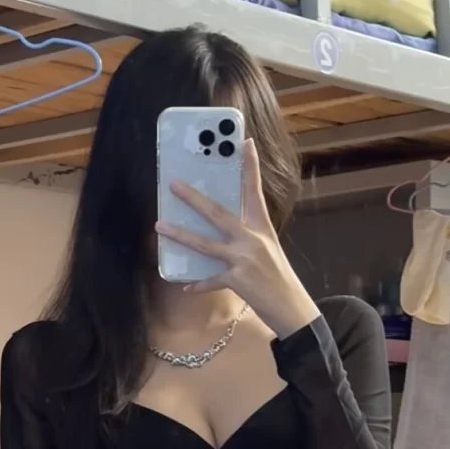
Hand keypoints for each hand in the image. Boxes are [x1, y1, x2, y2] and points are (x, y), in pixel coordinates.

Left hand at [155, 139, 319, 339]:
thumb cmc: (276, 277)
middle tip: (174, 184)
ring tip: (160, 226)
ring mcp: (244, 258)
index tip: (245, 143)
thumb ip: (247, 236)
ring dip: (180, 235)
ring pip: (205, 244)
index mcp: (261, 227)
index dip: (250, 166)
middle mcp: (252, 238)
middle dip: (194, 199)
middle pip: (218, 213)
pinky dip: (198, 285)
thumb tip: (222, 227)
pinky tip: (185, 287)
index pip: (254, 191)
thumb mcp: (267, 248)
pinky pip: (210, 280)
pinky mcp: (237, 279)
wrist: (290, 306)